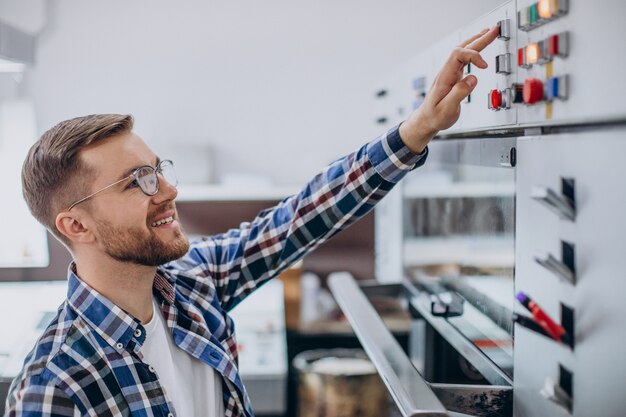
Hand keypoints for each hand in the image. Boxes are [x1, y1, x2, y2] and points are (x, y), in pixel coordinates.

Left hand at [399, 26, 499, 152]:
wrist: (426, 120)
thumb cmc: (434, 116)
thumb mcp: (446, 109)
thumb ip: (459, 93)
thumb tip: (473, 78)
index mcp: (444, 77)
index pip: (458, 55)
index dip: (473, 56)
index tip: (484, 66)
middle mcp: (447, 72)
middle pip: (462, 48)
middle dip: (479, 39)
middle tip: (494, 30)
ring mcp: (450, 73)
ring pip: (464, 51)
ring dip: (477, 41)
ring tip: (490, 32)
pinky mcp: (454, 77)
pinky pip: (464, 58)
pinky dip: (474, 50)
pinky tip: (479, 46)